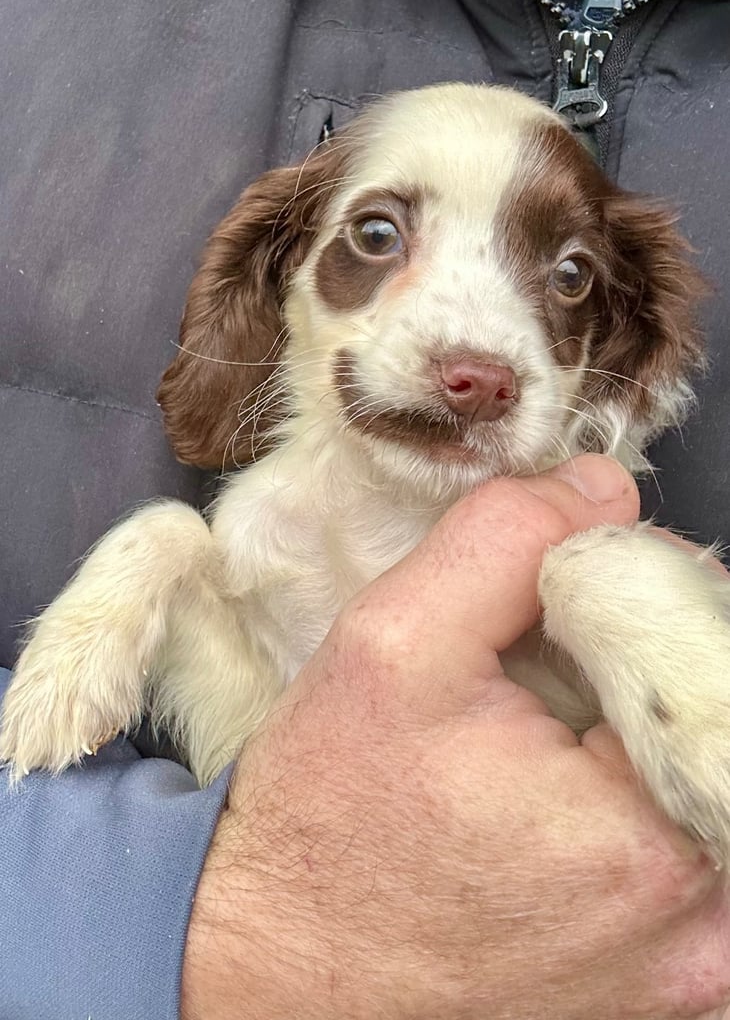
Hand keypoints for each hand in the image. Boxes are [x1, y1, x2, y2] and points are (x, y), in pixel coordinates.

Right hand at [181, 455, 729, 1019]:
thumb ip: (506, 540)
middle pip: (712, 707)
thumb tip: (601, 487)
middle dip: (627, 655)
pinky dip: (631, 791)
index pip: (704, 639)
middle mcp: (706, 922)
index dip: (623, 589)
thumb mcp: (392, 644)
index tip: (545, 605)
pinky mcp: (676, 980)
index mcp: (653, 835)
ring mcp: (699, 964)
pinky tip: (548, 800)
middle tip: (526, 674)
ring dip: (628, 723)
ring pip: (700, 765)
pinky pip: (686, 835)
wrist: (286, 963)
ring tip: (529, 745)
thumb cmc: (329, 819)